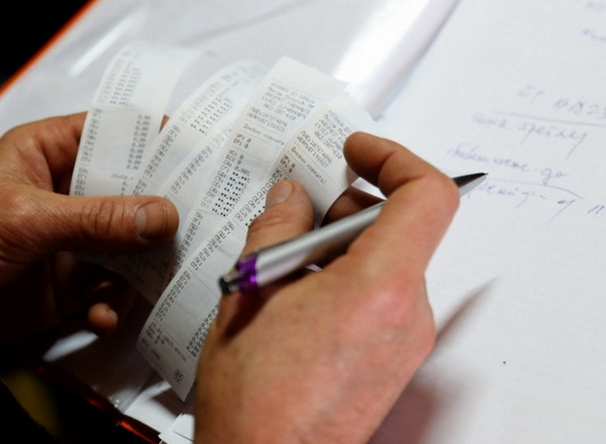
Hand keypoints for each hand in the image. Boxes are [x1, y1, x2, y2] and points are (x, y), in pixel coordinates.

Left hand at [0, 113, 177, 345]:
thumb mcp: (26, 220)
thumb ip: (97, 219)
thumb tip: (166, 216)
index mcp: (53, 153)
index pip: (116, 134)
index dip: (158, 143)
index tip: (203, 159)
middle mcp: (72, 193)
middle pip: (135, 195)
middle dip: (162, 216)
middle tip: (195, 230)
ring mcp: (76, 239)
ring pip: (132, 247)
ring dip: (141, 270)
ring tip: (139, 287)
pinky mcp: (73, 282)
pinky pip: (113, 288)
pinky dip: (113, 304)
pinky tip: (100, 315)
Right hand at [195, 133, 459, 442]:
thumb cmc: (258, 399)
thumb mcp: (252, 293)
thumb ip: (276, 229)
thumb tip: (290, 197)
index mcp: (379, 289)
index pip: (426, 196)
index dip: (394, 158)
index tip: (358, 152)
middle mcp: (408, 314)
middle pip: (400, 226)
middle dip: (348, 208)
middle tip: (298, 216)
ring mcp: (406, 339)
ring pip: (387, 260)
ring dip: (341, 246)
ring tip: (286, 267)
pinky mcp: (394, 356)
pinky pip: (381, 293)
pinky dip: (347, 276)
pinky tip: (298, 294)